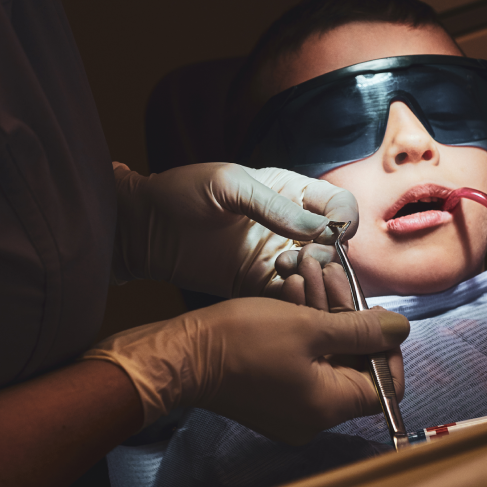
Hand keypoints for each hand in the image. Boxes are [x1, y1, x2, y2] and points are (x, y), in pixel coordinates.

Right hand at [82, 297, 408, 444]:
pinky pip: (301, 362)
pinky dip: (302, 329)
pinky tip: (292, 291)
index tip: (373, 313)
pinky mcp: (270, 395)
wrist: (182, 355)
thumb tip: (402, 329)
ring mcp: (290, 408)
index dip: (386, 347)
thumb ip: (361, 329)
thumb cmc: (240, 340)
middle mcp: (314, 416)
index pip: (385, 384)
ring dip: (321, 313)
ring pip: (325, 357)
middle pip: (353, 365)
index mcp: (329, 406)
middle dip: (347, 316)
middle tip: (334, 277)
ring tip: (308, 272)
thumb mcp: (309, 326)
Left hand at [110, 162, 357, 298]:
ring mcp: (275, 258)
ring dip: (313, 279)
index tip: (331, 233)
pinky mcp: (258, 285)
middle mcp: (291, 227)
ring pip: (319, 277)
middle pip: (336, 247)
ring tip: (283, 271)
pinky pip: (291, 298)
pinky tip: (278, 290)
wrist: (143, 227)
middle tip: (302, 258)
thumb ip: (274, 206)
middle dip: (328, 255)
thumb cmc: (181, 193)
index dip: (344, 220)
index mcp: (290, 192)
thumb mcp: (228, 186)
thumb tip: (321, 228)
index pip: (340, 206)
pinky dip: (296, 300)